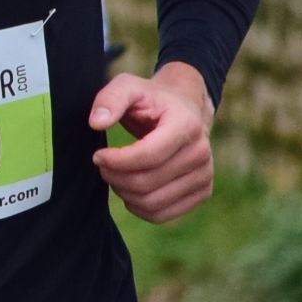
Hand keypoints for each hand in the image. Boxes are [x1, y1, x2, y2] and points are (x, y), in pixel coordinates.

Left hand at [91, 63, 215, 222]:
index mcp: (186, 125)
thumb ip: (110, 99)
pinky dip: (139, 208)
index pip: (147, 156)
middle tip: (103, 165)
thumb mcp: (127, 87)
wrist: (184, 110)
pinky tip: (129, 189)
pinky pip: (164, 215)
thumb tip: (96, 122)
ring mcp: (205, 174)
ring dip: (123, 193)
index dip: (115, 161)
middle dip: (114, 177)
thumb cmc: (150, 99)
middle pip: (146, 182)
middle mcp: (201, 152)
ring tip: (115, 174)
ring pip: (152, 202)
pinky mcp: (202, 192)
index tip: (98, 155)